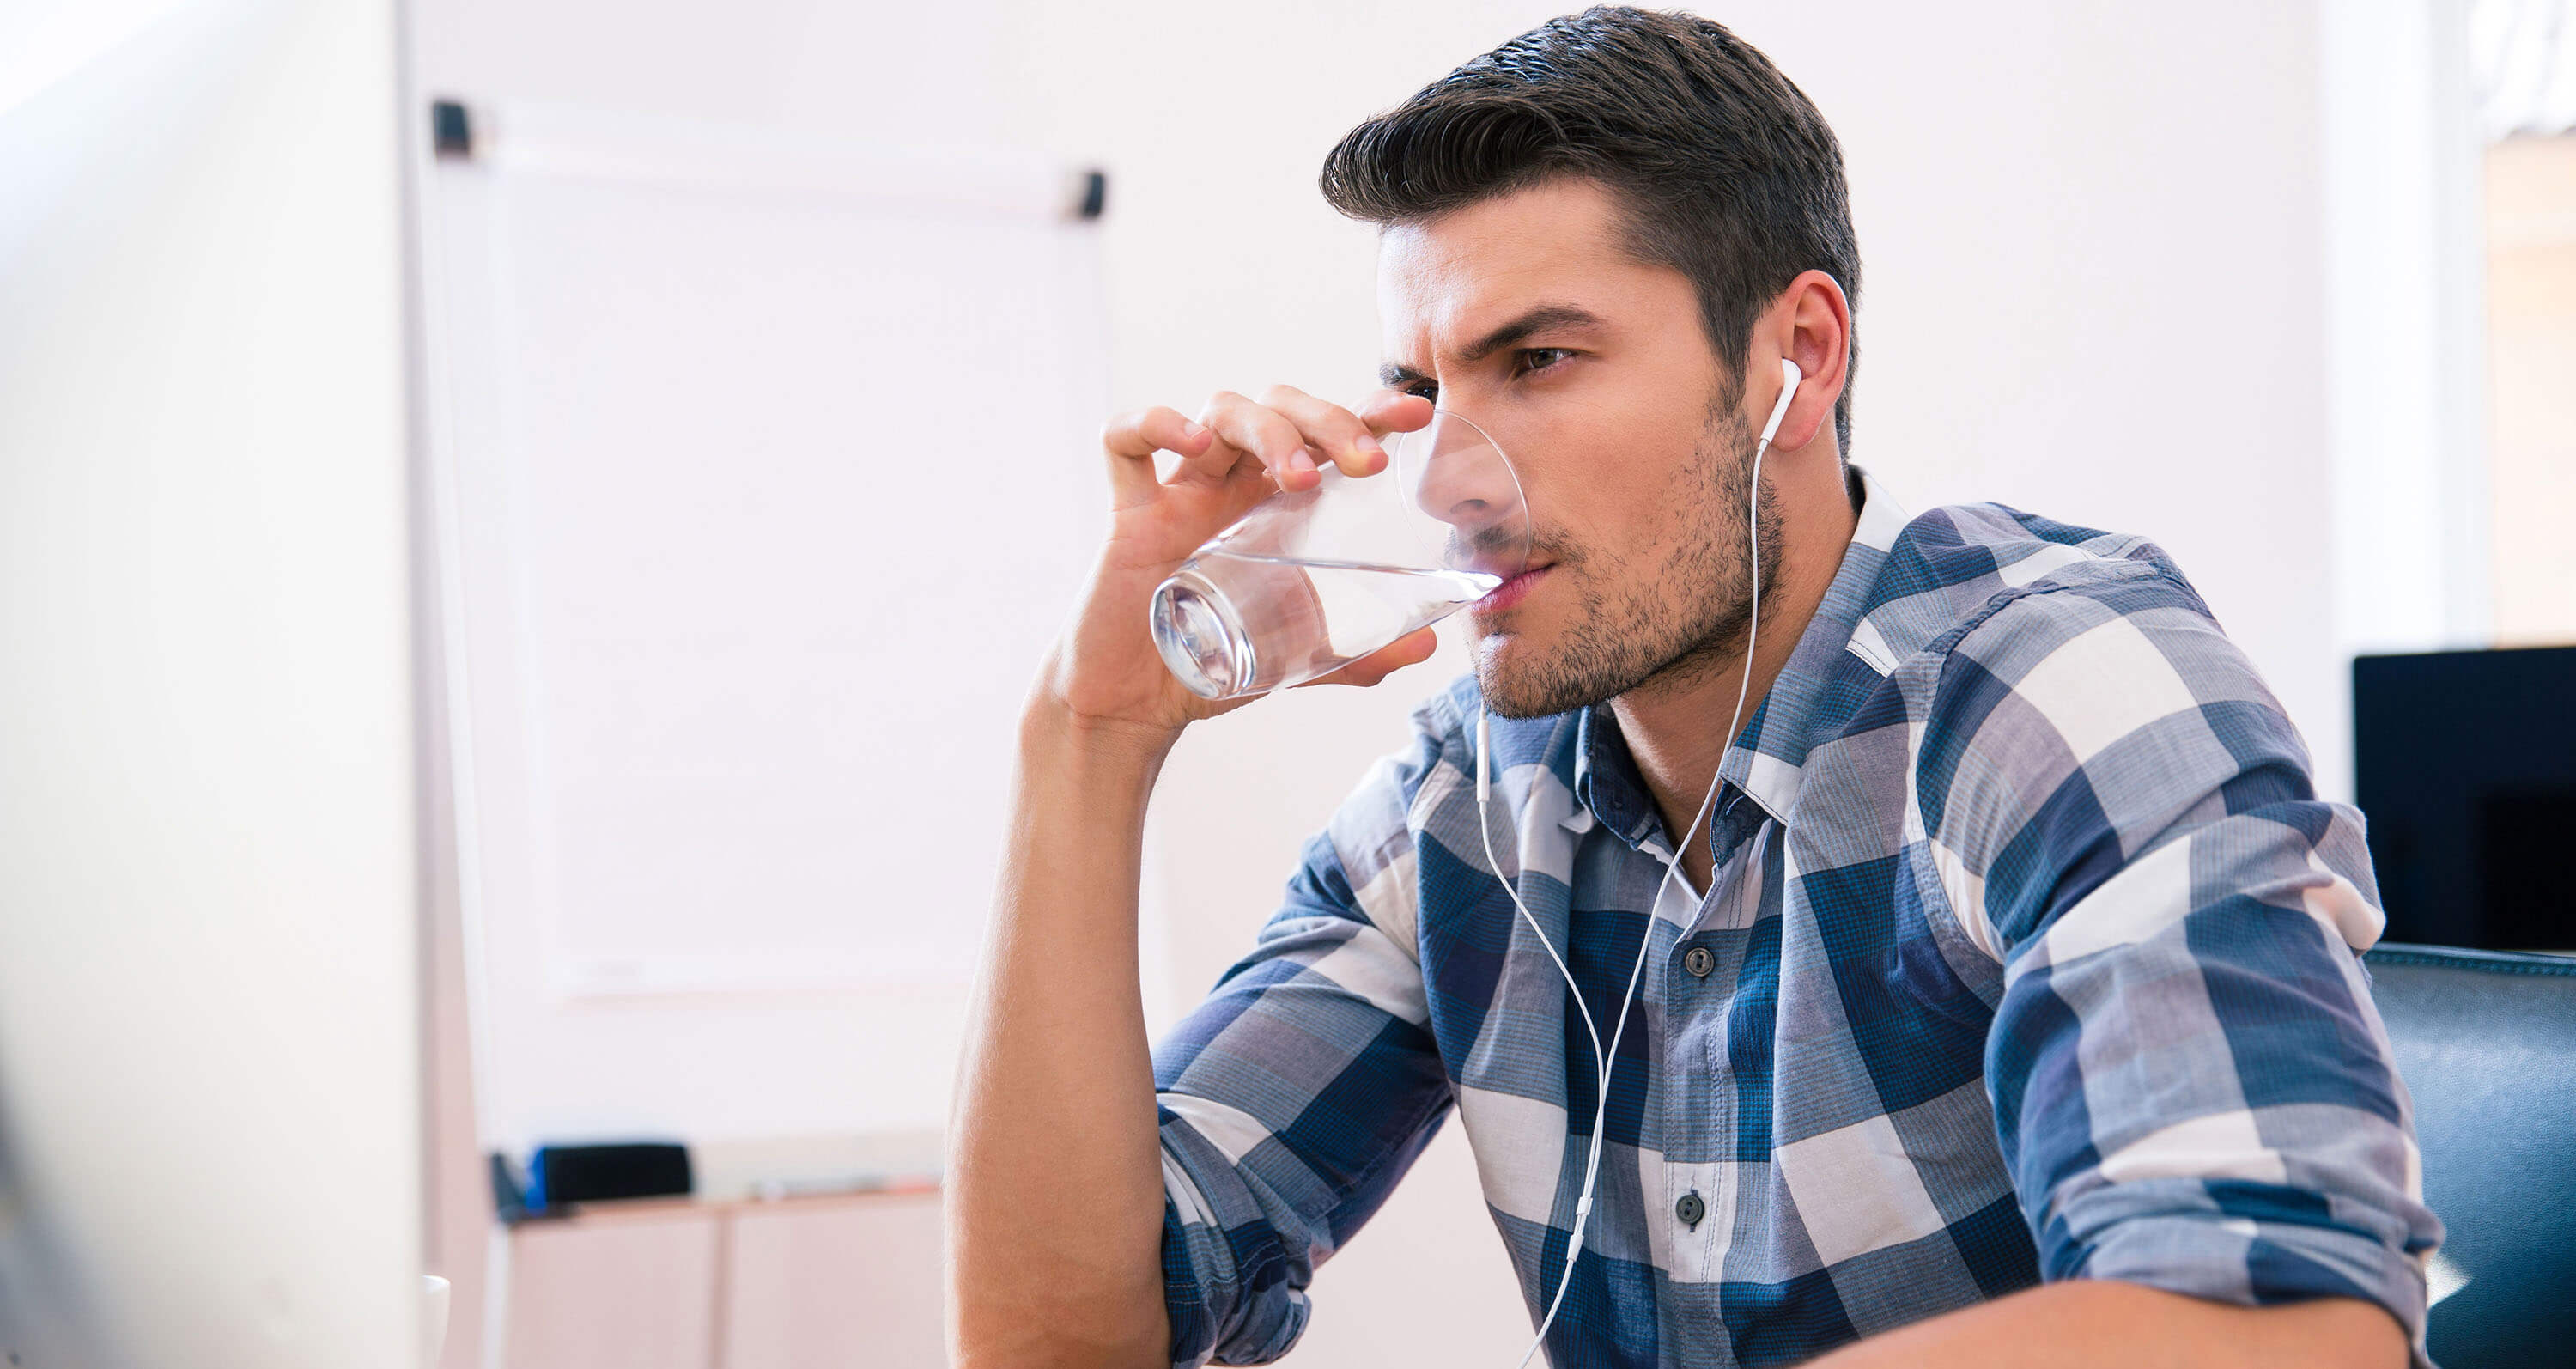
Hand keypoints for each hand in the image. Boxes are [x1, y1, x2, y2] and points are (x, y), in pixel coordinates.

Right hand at [1033, 384, 1440, 749]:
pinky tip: (1193, 445)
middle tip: (1365, 463)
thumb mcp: (1298, 657)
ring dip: (1268, 429)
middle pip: (1279, 406)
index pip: (1324, 432)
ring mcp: (1179, 490)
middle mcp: (1231, 482)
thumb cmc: (1212, 665)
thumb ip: (1359, 652)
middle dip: (1327, 420)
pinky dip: (1157, 425)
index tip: (1415, 415)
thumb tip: (1429, 644)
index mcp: (1273, 502)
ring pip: (1221, 411)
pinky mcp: (1128, 513)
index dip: (1368, 411)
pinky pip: (1126, 441)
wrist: (1136, 707)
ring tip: (1299, 477)